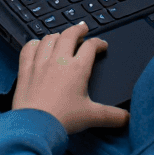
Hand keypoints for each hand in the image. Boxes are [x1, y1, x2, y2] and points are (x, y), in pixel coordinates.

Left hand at [12, 23, 129, 134]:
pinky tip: (37, 45)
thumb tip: (127, 119)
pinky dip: (34, 44)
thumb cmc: (63, 119)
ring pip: (49, 39)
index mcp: (78, 69)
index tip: (101, 45)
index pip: (90, 47)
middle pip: (69, 35)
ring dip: (57, 35)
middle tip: (83, 29)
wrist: (35, 125)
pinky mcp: (26, 69)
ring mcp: (40, 63)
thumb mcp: (92, 117)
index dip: (98, 43)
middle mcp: (59, 60)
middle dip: (78, 30)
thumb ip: (112, 116)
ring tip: (61, 36)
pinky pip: (28, 48)